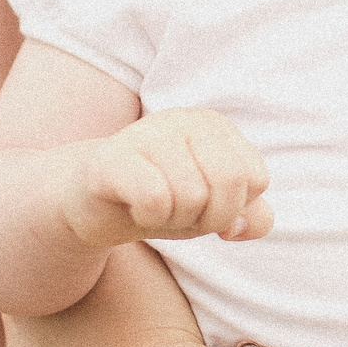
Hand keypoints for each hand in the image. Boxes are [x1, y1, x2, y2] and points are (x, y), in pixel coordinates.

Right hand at [66, 106, 271, 246]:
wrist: (92, 203)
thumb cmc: (161, 201)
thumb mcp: (214, 211)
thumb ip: (251, 218)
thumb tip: (239, 227)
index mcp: (215, 126)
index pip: (255, 179)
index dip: (231, 208)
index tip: (202, 206)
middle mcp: (185, 119)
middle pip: (229, 183)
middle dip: (208, 217)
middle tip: (178, 212)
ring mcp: (147, 132)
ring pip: (192, 196)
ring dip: (173, 219)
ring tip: (153, 207)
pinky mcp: (112, 157)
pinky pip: (155, 198)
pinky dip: (149, 217)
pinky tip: (134, 206)